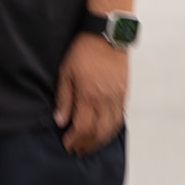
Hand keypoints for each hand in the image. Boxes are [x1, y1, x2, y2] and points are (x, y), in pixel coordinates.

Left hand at [53, 32, 126, 153]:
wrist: (106, 34)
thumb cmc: (83, 50)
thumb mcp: (66, 71)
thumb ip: (64, 98)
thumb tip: (60, 121)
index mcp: (89, 94)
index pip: (83, 127)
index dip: (75, 139)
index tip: (67, 144)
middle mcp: (106, 99)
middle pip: (99, 132)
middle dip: (87, 144)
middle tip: (77, 150)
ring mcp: (117, 97)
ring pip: (111, 128)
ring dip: (100, 140)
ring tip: (89, 145)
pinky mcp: (124, 93)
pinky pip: (119, 117)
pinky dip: (111, 129)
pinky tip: (104, 132)